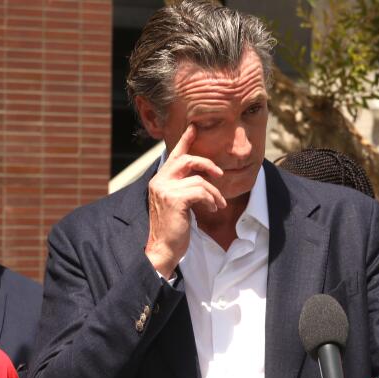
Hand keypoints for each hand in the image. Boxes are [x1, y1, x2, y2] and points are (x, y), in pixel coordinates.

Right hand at [144, 124, 225, 277]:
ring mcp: (166, 189)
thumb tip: (202, 178)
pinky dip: (211, 199)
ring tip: (218, 204)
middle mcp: (159, 181)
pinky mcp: (175, 199)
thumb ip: (183, 187)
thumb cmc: (172, 229)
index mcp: (159, 180)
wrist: (163, 249)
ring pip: (199, 179)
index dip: (185, 141)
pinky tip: (212, 209)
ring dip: (214, 192)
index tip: (194, 127)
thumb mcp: (176, 203)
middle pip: (187, 160)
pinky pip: (201, 191)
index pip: (173, 156)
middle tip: (220, 174)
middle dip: (207, 164)